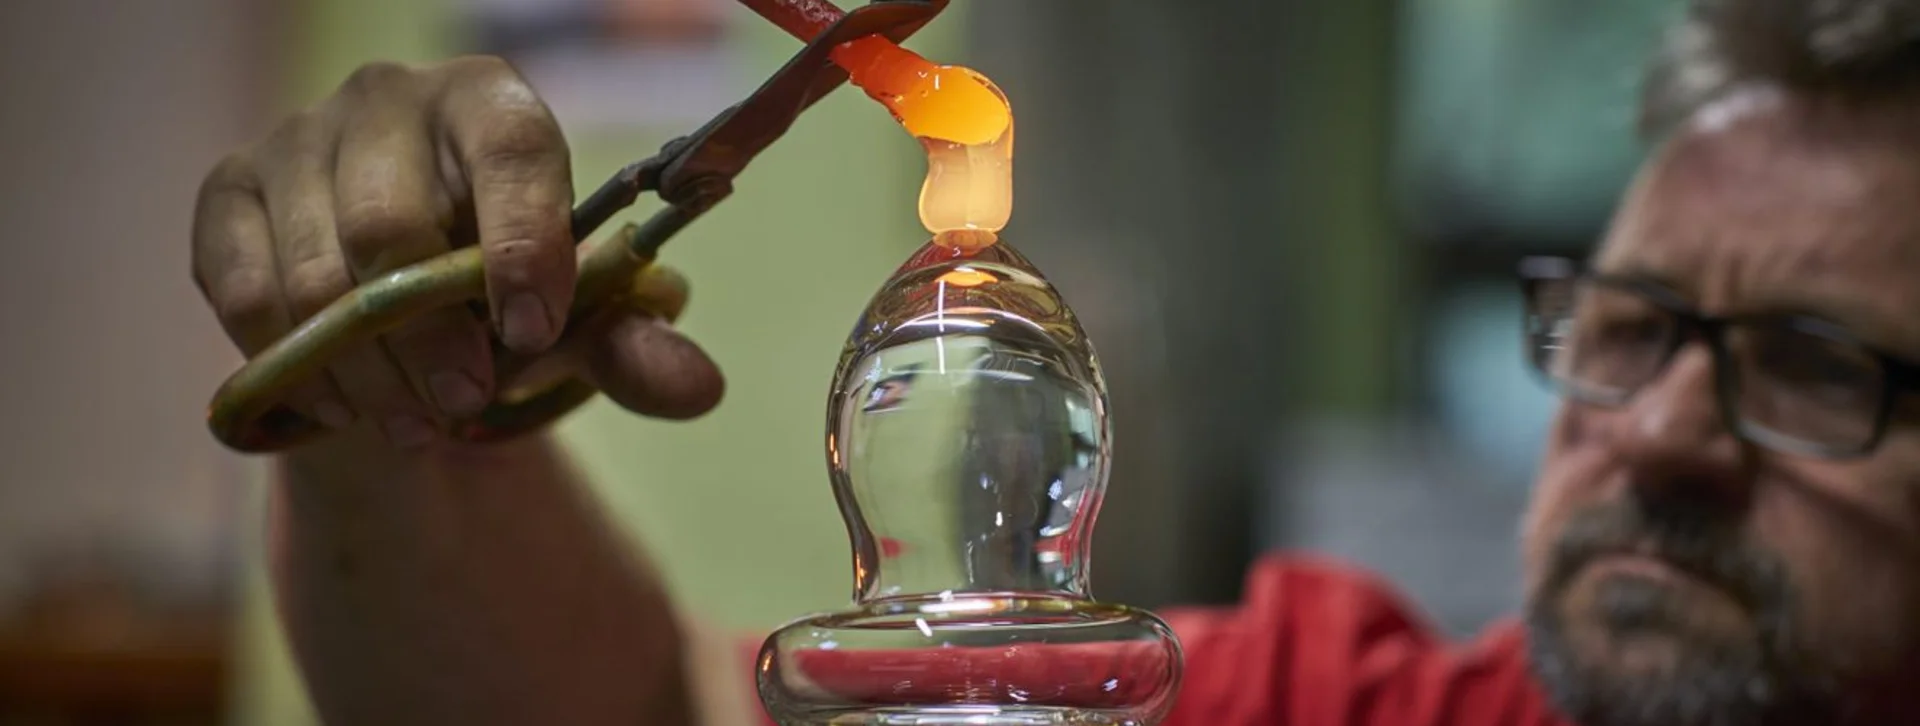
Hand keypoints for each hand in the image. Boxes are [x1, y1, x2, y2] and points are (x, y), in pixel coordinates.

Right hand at [192, 57, 724, 449]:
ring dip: (369, 372)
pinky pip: (244, 295)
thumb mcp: (575, 314)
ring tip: (414, 423)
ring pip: (316, 276)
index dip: (524, 247)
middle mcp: (387, 99)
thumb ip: (631, 342)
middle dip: (433, 337)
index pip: (511, 154)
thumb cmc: (500, 284)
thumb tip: (699, 386)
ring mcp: (296, 140)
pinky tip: (346, 404)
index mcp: (491, 103)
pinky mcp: (227, 194)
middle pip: (392, 226)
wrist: (400, 293)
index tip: (534, 332)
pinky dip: (297, 366)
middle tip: (465, 401)